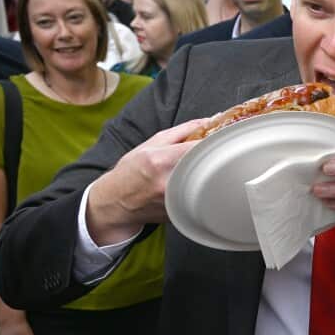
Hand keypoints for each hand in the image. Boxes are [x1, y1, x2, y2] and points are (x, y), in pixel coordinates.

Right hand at [87, 120, 204, 245]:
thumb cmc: (130, 172)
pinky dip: (200, 188)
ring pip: (205, 182)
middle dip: (212, 158)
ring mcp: (174, 201)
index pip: (199, 147)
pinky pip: (199, 197)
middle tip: (211, 155)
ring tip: (196, 171)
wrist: (114, 202)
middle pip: (206, 166)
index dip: (213, 141)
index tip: (220, 139)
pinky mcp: (180, 213)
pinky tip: (188, 186)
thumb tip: (207, 121)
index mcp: (159, 160)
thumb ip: (181, 132)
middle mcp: (168, 182)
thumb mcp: (150, 145)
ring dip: (207, 174)